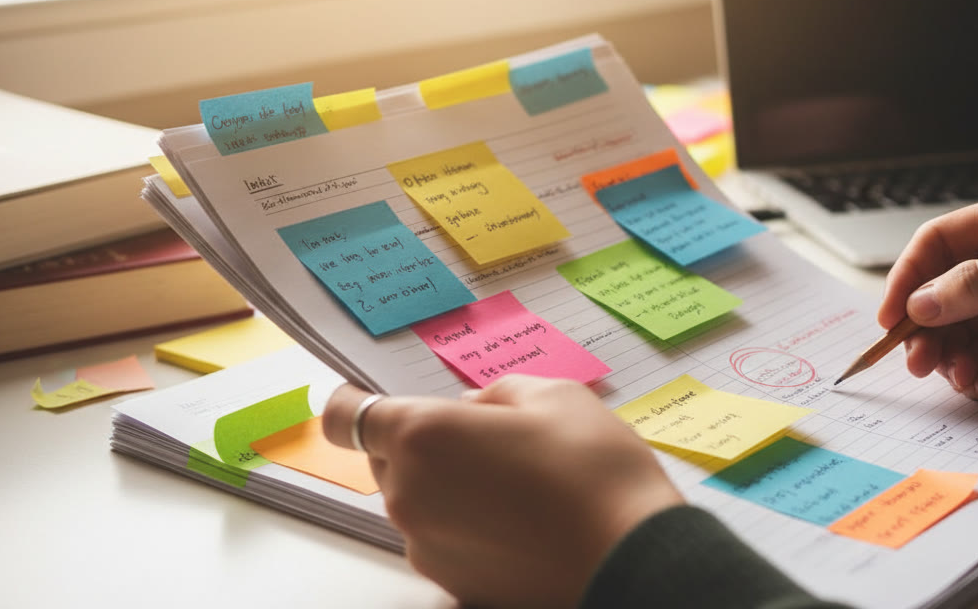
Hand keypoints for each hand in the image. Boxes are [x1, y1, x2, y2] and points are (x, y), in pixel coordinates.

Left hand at [323, 375, 683, 608]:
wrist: (631, 555)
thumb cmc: (594, 467)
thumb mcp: (554, 395)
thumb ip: (498, 394)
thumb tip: (475, 407)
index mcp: (423, 434)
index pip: (347, 417)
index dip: (350, 405)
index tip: (362, 400)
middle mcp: (410, 493)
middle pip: (387, 459)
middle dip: (422, 444)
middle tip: (487, 439)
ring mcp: (427, 545)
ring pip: (417, 500)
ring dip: (447, 486)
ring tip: (517, 484)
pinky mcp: (452, 583)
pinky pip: (443, 539)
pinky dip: (468, 526)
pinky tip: (521, 521)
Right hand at [878, 190, 977, 400]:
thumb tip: (919, 303)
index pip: (937, 244)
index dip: (907, 278)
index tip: (891, 317)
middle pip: (937, 294)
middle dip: (925, 329)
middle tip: (920, 360)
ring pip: (954, 333)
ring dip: (951, 358)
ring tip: (966, 376)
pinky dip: (977, 376)